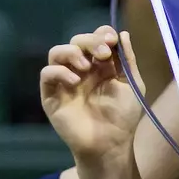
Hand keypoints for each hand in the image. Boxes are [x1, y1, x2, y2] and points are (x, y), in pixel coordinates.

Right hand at [41, 26, 146, 162]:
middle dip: (90, 42)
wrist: (111, 144)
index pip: (95, 39)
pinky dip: (59, 71)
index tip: (111, 39)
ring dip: (72, 53)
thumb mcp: (132, 85)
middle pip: (76, 41)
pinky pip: (47, 73)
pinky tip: (75, 81)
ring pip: (56, 52)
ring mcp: (65, 81)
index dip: (101, 34)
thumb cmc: (123, 117)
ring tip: (87, 67)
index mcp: (101, 65)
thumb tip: (123, 34)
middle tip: (103, 54)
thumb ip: (127, 60)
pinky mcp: (51, 95)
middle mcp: (81, 69)